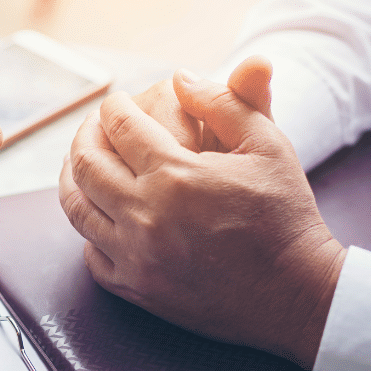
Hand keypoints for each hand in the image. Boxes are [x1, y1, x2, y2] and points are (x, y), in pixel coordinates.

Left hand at [57, 56, 345, 368]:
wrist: (297, 293)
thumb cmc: (286, 215)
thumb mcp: (267, 145)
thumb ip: (223, 102)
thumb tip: (180, 76)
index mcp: (175, 175)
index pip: (121, 126)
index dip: (115, 106)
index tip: (118, 102)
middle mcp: (145, 216)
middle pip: (87, 163)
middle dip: (85, 135)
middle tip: (93, 126)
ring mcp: (136, 257)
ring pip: (78, 209)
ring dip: (73, 178)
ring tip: (83, 163)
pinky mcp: (137, 289)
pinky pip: (91, 255)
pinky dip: (89, 231)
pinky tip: (101, 215)